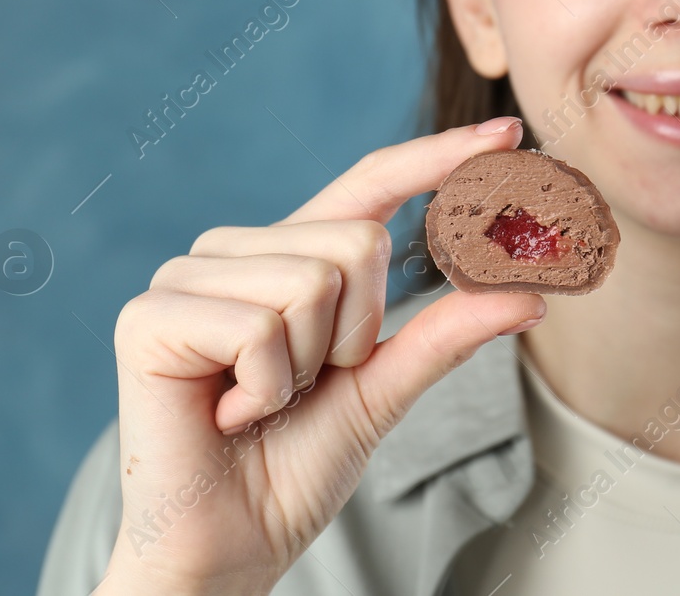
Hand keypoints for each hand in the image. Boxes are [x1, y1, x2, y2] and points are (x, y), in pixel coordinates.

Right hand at [94, 117, 544, 595]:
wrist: (230, 546)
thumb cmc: (294, 466)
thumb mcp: (383, 391)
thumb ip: (445, 336)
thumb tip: (530, 295)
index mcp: (290, 256)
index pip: (370, 185)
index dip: (437, 157)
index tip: (508, 133)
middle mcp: (236, 250)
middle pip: (356, 242)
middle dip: (356, 335)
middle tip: (306, 387)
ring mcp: (187, 276)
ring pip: (312, 281)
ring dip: (308, 367)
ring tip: (263, 403)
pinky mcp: (149, 316)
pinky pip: (258, 326)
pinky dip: (263, 387)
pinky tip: (229, 415)